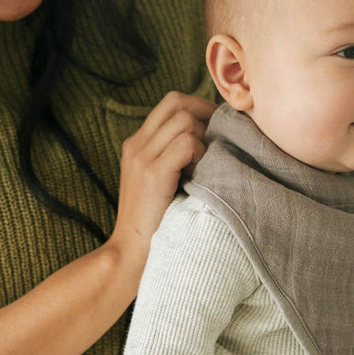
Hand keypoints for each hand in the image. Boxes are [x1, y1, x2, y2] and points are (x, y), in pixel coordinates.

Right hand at [108, 92, 215, 264]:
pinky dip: (199, 153)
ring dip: (203, 137)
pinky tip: (199, 174)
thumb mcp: (161, 181)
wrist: (133, 253)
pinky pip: (186, 142)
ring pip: (184, 119)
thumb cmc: (157, 222)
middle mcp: (136, 144)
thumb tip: (212, 135)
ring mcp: (142, 156)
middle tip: (220, 136)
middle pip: (176, 102)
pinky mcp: (152, 172)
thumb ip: (174, 156)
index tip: (217, 127)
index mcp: (137, 144)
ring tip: (204, 164)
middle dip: (205, 112)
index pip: (170, 103)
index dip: (199, 107)